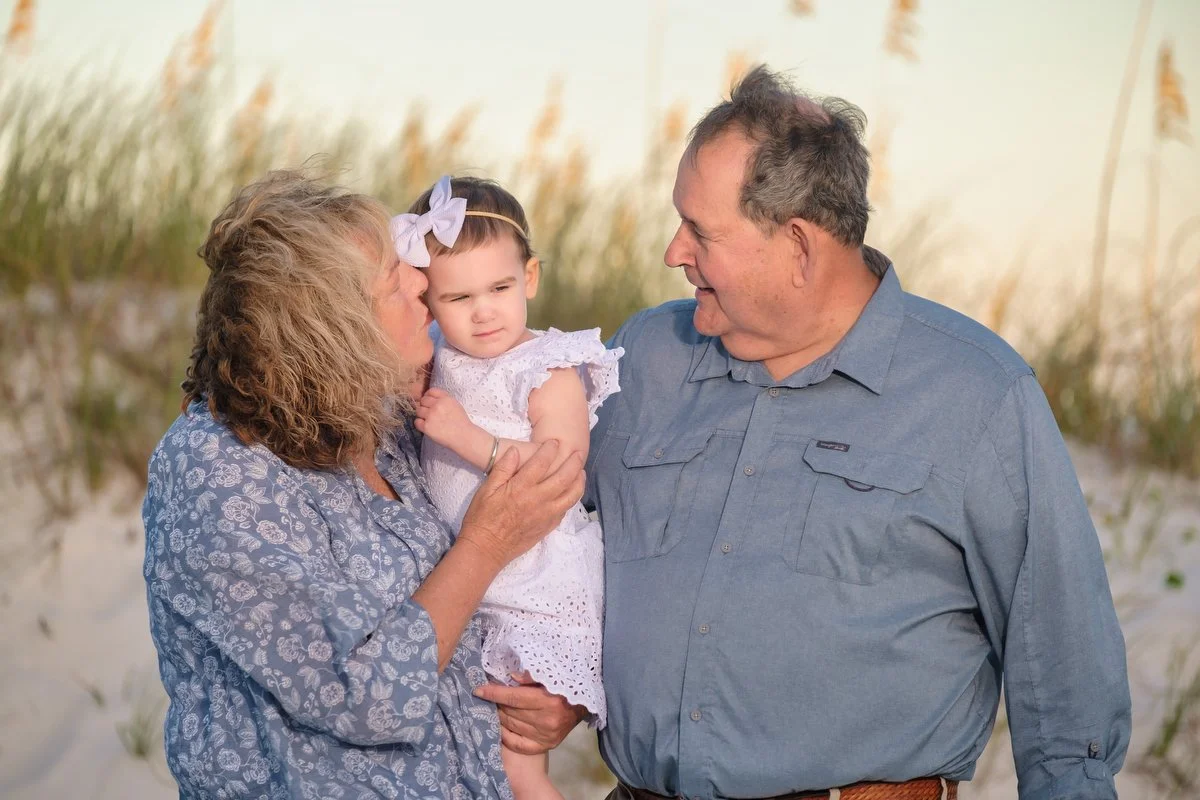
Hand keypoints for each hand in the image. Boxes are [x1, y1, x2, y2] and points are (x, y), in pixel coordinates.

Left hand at [415, 388, 471, 450]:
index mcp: (445, 399)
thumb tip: (430, 398)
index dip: (428, 396)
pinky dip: (420, 424)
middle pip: (423, 401)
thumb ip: (444, 399)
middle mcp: (437, 405)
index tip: (428, 401)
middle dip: (425, 406)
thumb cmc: (461, 422)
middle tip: (429, 413)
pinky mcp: (427, 427)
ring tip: (429, 420)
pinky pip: (417, 422)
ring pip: (418, 410)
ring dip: (422, 415)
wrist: (464, 437)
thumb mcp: (455, 405)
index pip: (431, 391)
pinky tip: (427, 426)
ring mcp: (431, 416)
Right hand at [459, 440, 583, 566]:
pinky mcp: (548, 526)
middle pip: (564, 477)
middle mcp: (538, 500)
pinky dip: (572, 499)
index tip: (554, 442)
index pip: (541, 463)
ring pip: (571, 495)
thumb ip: (502, 469)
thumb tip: (515, 451)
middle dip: (573, 462)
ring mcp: (546, 515)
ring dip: (579, 481)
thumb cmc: (482, 518)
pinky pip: (566, 510)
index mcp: (521, 488)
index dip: (550, 450)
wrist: (486, 548)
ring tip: (581, 472)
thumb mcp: (486, 490)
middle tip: (578, 453)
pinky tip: (572, 492)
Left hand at [474, 673, 587, 753]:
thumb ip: (531, 676)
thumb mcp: (552, 675)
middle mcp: (547, 720)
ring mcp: (546, 736)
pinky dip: (505, 735)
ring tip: (495, 707)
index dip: (493, 693)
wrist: (584, 704)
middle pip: (509, 711)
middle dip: (496, 702)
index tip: (478, 690)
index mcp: (549, 700)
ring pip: (511, 725)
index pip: (513, 697)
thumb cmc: (566, 685)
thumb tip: (510, 678)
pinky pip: (518, 744)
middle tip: (489, 695)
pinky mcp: (546, 745)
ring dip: (499, 716)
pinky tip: (500, 726)